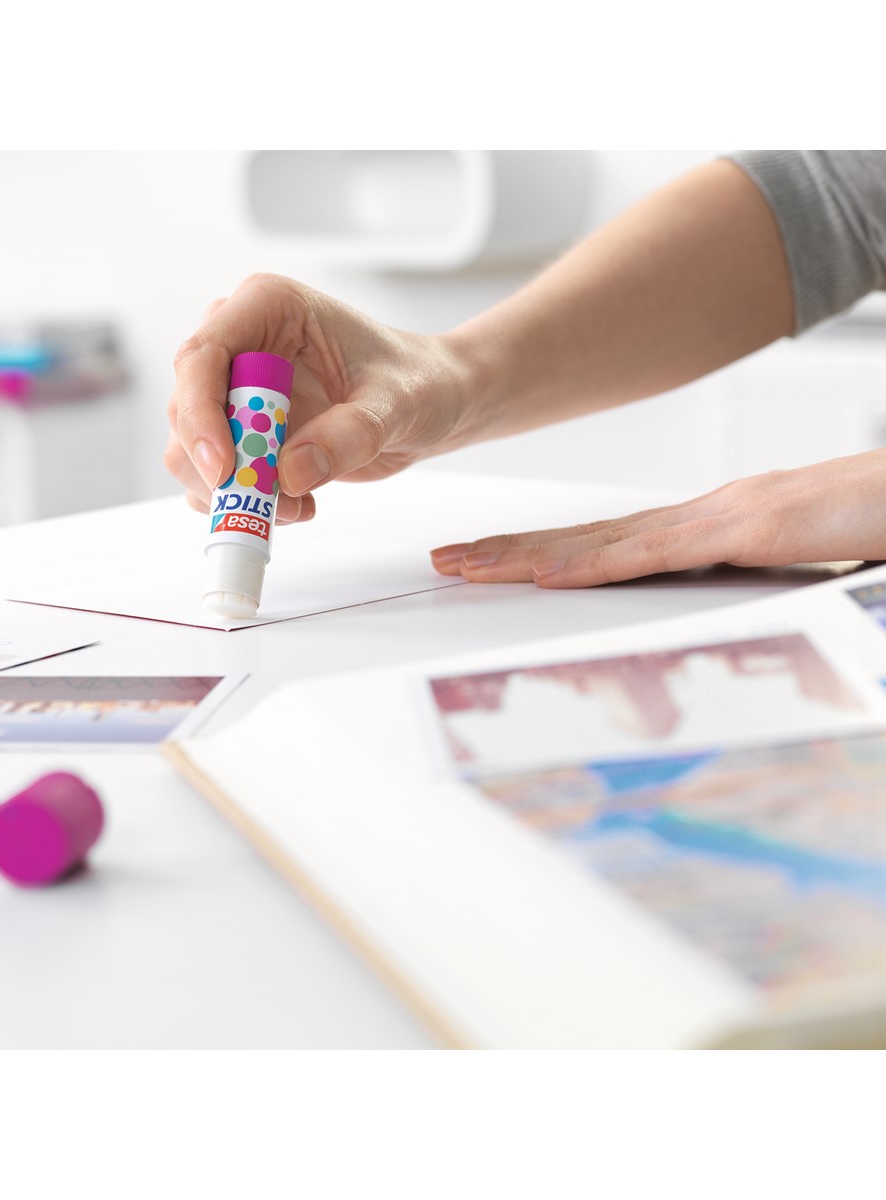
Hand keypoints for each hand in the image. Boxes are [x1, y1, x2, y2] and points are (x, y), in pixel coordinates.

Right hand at [166, 273, 474, 522]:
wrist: (430, 403)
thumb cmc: (418, 381)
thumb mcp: (397, 403)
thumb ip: (348, 434)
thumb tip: (288, 473)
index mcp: (267, 308)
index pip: (202, 355)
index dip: (199, 413)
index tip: (224, 468)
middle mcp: (240, 345)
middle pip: (185, 408)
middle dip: (215, 465)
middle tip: (266, 502)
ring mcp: (235, 392)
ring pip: (190, 450)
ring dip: (231, 491)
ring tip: (295, 507)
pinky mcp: (241, 434)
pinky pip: (215, 477)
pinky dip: (244, 503)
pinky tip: (296, 504)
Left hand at [430, 451, 885, 586]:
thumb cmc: (871, 523)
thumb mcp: (793, 565)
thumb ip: (745, 582)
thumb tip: (708, 609)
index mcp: (708, 527)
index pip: (606, 545)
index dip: (542, 553)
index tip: (490, 563)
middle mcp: (700, 516)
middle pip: (585, 539)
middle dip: (510, 551)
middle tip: (447, 560)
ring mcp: (721, 518)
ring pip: (602, 543)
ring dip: (530, 557)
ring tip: (468, 566)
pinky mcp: (750, 529)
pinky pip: (656, 554)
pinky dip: (597, 566)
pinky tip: (549, 575)